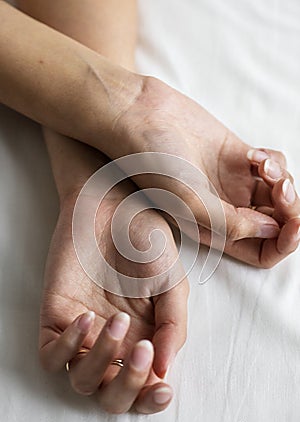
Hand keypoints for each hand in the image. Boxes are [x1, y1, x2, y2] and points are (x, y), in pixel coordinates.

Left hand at [39, 179, 188, 414]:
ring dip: (101, 361)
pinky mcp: (56, 317)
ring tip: (118, 320)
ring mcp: (83, 332)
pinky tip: (87, 316)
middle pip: (111, 396)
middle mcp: (113, 343)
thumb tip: (165, 368)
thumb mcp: (172, 280)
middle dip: (128, 387)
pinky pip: (50, 355)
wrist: (112, 205)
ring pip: (81, 380)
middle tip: (143, 351)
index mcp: (145, 339)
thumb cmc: (146, 240)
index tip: (162, 387)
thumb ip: (174, 324)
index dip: (151, 400)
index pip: (144, 389)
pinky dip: (67, 346)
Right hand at [109, 76, 299, 266]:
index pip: (261, 252)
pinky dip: (274, 161)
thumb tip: (272, 231)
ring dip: (282, 180)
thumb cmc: (156, 162)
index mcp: (213, 230)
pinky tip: (254, 154)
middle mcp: (226, 210)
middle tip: (280, 188)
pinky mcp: (238, 157)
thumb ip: (231, 223)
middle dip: (290, 209)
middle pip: (276, 223)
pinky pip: (274, 166)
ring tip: (261, 165)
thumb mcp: (190, 201)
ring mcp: (234, 183)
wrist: (144, 118)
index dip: (282, 244)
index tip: (292, 226)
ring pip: (279, 194)